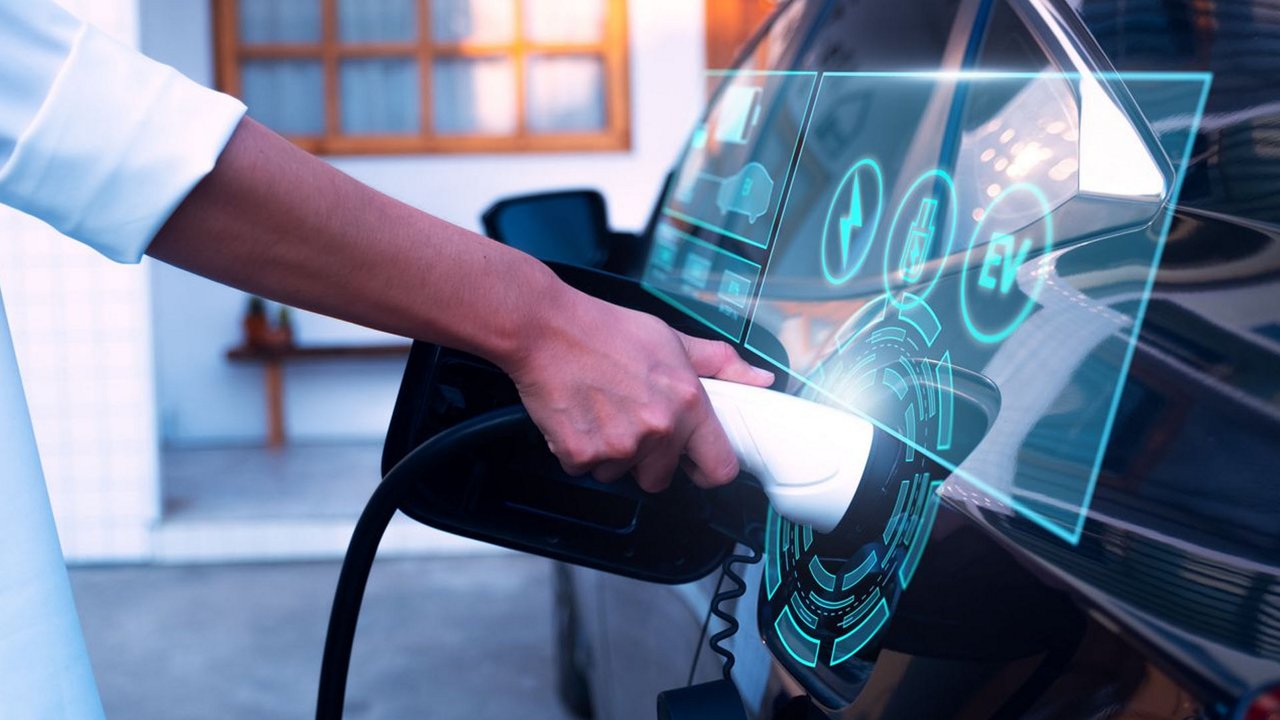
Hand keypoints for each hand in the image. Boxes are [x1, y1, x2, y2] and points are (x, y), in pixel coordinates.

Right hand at [504, 285, 773, 491]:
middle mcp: (657, 430)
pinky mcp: (580, 455)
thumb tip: (760, 379)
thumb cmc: (605, 330)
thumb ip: (721, 364)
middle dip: (649, 459)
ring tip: (602, 411)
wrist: (546, 329)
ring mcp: (617, 447)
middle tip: (632, 421)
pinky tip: (580, 417)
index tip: (696, 463)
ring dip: (613, 454)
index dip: (708, 470)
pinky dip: (580, 450)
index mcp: (687, 404)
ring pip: (621, 474)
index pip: (720, 469)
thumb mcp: (673, 339)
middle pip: (662, 479)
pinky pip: (586, 469)